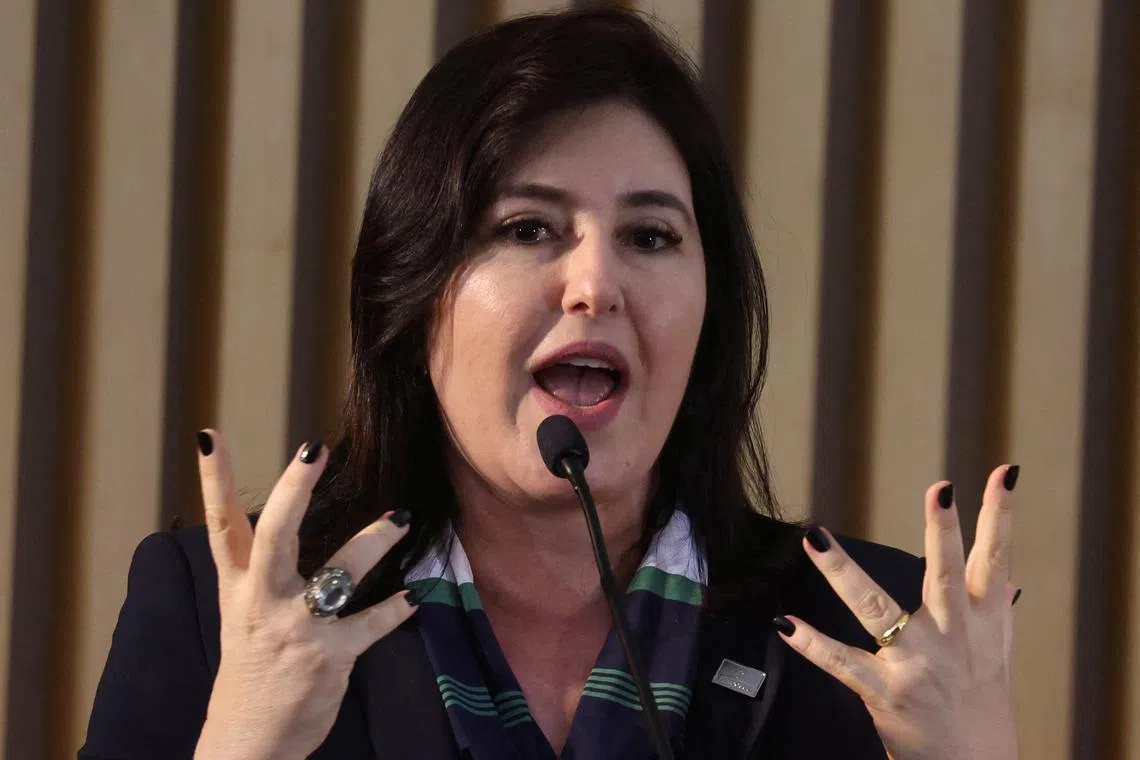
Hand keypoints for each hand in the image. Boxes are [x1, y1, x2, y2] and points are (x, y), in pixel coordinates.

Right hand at [193, 430, 417, 759]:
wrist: (248, 741)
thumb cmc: (253, 670)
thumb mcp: (242, 615)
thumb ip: (259, 570)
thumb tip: (285, 516)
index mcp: (237, 588)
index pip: (221, 525)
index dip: (213, 479)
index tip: (209, 434)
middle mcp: (261, 602)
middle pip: (275, 535)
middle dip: (293, 490)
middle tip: (314, 449)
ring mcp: (295, 628)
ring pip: (337, 572)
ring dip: (374, 540)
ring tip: (401, 517)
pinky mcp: (328, 656)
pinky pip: (371, 623)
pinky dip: (396, 608)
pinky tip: (416, 596)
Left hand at [775, 465, 1019, 759]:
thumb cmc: (980, 704)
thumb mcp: (996, 651)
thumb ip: (993, 606)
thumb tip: (1004, 567)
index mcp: (981, 621)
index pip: (996, 558)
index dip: (1001, 515)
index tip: (1003, 474)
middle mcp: (951, 637)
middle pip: (945, 574)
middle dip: (945, 533)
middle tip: (940, 490)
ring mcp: (916, 663)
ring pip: (877, 607)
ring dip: (844, 572)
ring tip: (816, 538)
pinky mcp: (884, 691)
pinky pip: (841, 662)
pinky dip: (811, 643)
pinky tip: (786, 623)